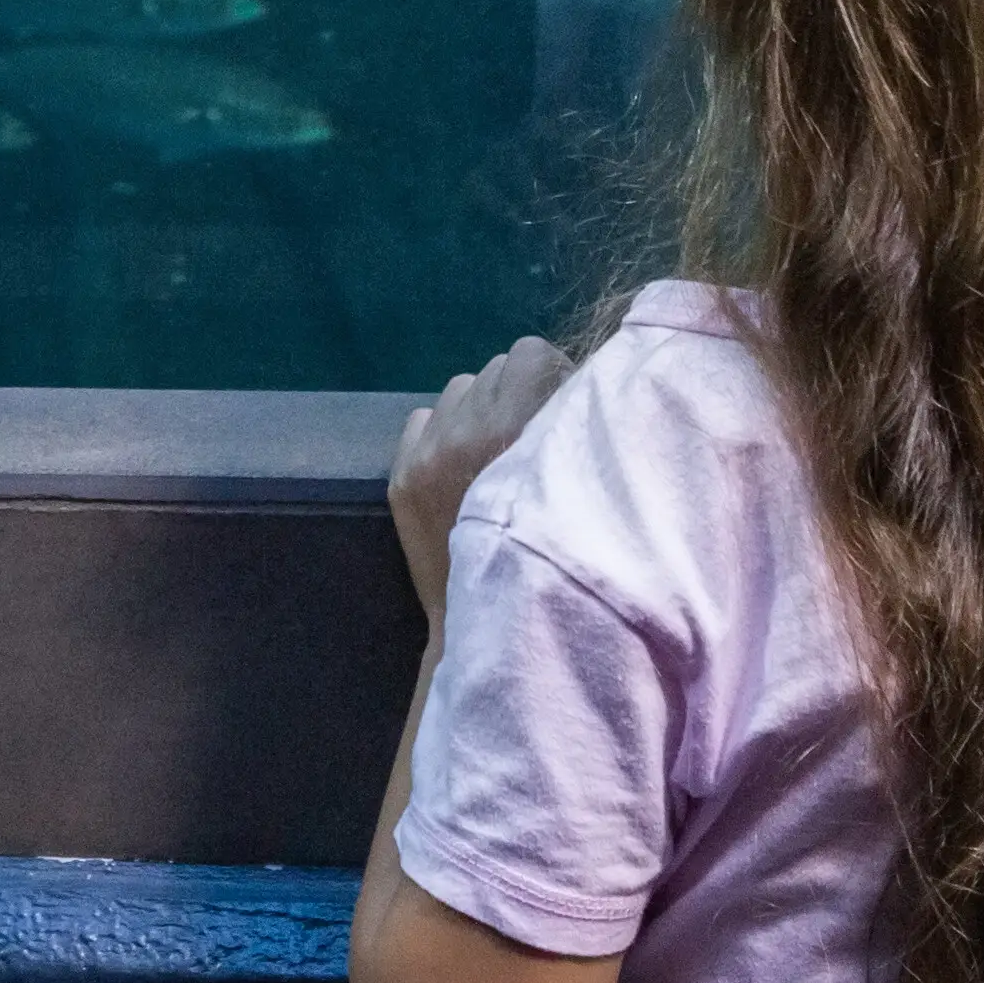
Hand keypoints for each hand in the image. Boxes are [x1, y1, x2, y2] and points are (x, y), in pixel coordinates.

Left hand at [390, 337, 576, 625]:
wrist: (491, 629)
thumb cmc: (557, 557)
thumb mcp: (583, 489)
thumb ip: (574, 427)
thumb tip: (577, 381)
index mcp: (515, 432)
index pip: (529, 354)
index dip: (550, 377)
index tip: (559, 411)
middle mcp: (464, 434)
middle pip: (495, 368)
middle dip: (517, 395)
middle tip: (528, 440)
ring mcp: (426, 455)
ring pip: (460, 389)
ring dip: (479, 410)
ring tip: (495, 455)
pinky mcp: (400, 476)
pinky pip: (422, 418)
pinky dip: (442, 434)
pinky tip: (461, 471)